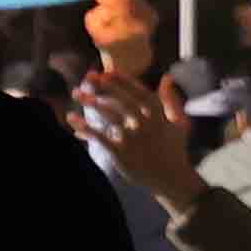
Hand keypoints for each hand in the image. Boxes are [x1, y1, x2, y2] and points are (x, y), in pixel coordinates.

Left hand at [71, 71, 195, 211]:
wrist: (170, 178)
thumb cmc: (175, 149)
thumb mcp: (180, 122)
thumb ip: (172, 99)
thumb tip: (167, 77)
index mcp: (158, 115)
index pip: (139, 91)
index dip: (123, 81)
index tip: (107, 72)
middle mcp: (145, 124)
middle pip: (122, 101)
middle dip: (105, 88)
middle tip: (88, 78)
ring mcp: (133, 139)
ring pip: (109, 116)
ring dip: (91, 102)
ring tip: (76, 93)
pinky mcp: (121, 153)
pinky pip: (99, 137)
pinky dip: (84, 127)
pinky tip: (71, 119)